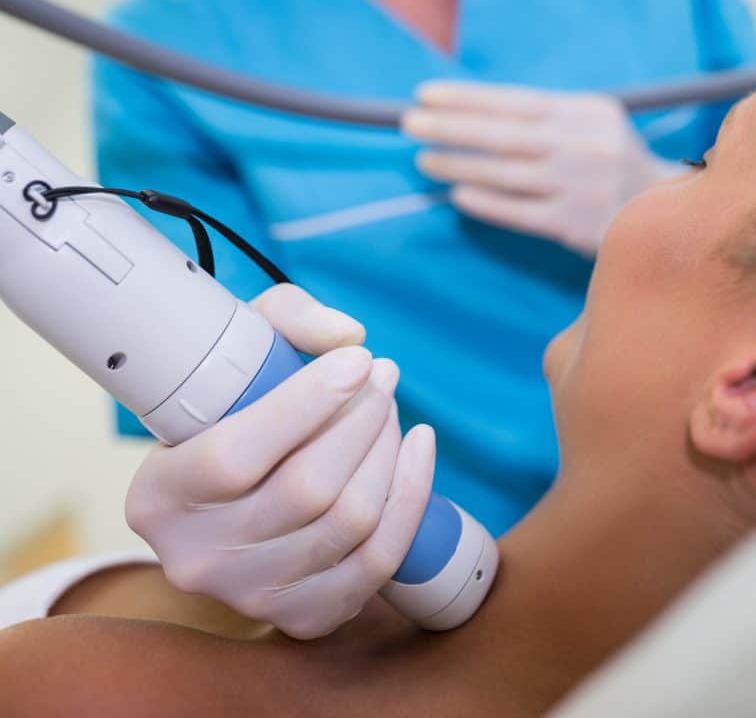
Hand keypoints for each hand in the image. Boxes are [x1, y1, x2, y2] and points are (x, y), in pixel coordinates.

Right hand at [125, 284, 435, 639]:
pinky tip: (417, 448)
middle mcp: (196, 557)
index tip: (357, 359)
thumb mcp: (238, 344)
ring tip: (390, 406)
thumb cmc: (231, 404)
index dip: (306, 405)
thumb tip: (348, 337)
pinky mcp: (302, 617)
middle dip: (362, 420)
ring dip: (387, 452)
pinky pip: (377, 563)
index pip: (234, 456)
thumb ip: (288, 320)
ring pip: (348, 524)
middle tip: (382, 373)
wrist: (228, 487)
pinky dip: (411, 499)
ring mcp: (250, 596)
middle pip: (306, 491)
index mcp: (158, 495)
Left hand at [403, 81, 680, 256]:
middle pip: (503, 134)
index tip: (425, 94)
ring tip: (423, 159)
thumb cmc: (610, 159)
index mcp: (584, 112)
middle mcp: (582, 145)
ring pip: (505, 173)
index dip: (467, 97)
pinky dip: (485, 202)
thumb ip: (544, 115)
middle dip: (450, 127)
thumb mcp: (591, 121)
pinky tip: (456, 195)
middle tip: (409, 123)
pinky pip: (518, 212)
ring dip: (458, 165)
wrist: (668, 209)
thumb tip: (471, 109)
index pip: (514, 99)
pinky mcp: (575, 226)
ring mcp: (579, 186)